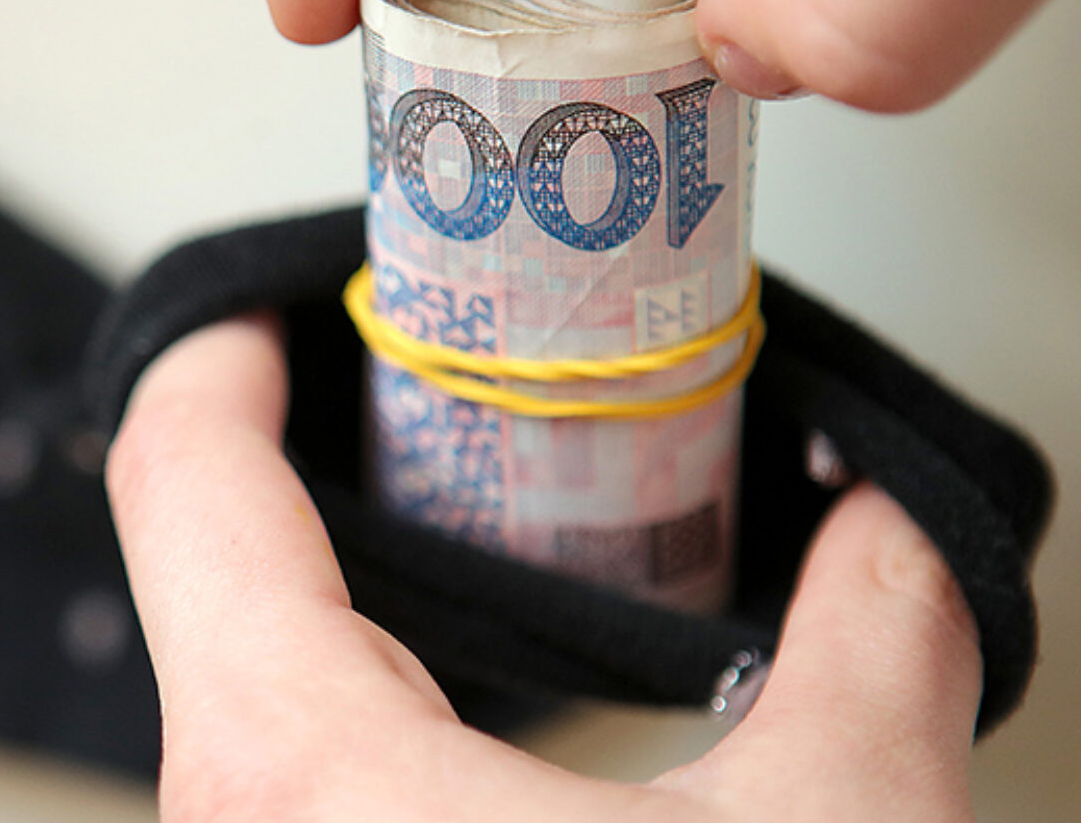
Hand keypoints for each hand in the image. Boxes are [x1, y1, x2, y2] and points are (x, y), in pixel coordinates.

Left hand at [107, 316, 983, 821]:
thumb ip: (874, 648)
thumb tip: (896, 531)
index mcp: (299, 777)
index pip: (184, 489)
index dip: (219, 362)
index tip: (274, 304)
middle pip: (210, 571)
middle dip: (316, 459)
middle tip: (422, 384)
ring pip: (247, 685)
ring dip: (341, 585)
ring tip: (456, 511)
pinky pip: (289, 774)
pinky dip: (362, 692)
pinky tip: (469, 693)